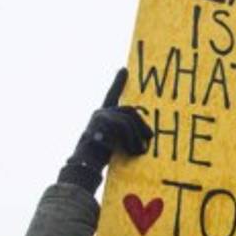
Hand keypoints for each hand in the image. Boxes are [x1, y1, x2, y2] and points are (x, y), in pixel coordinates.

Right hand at [59, 68, 152, 192]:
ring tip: (140, 151)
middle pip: (129, 110)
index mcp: (102, 116)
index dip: (118, 82)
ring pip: (128, 119)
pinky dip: (132, 139)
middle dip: (142, 124)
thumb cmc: (101, 158)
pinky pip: (125, 127)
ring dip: (138, 136)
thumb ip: (126, 133)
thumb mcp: (116, 143)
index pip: (112, 95)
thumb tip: (149, 134)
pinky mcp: (102, 121)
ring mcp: (100, 115)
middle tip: (150, 138)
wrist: (85, 166)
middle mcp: (100, 112)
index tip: (124, 70)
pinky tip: (133, 150)